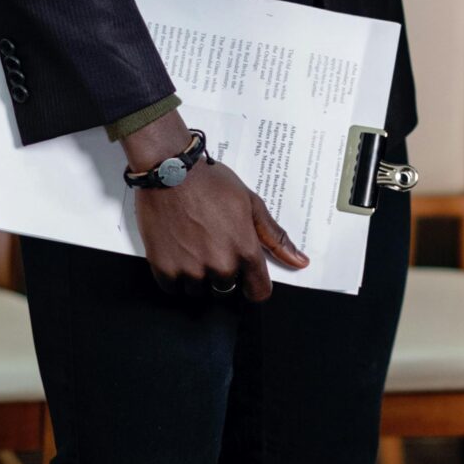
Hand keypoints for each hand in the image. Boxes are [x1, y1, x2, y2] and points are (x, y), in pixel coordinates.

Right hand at [121, 115, 306, 300]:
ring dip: (196, 276)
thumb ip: (274, 237)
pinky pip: (173, 287)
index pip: (258, 292)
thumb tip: (300, 261)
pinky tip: (174, 249)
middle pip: (226, 290)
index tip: (245, 275)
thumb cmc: (210, 183)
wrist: (168, 170)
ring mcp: (190, 270)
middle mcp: (220, 266)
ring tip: (191, 244)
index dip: (253, 284)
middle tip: (210, 245)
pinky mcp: (164, 269)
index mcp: (245, 251)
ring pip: (198, 290)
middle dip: (221, 274)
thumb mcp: (250, 204)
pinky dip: (173, 274)